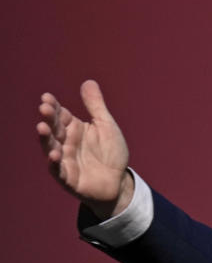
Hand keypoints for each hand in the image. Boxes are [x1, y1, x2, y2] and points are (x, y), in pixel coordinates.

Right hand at [37, 80, 132, 218]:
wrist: (118, 180)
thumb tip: (88, 81)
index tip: (47, 97)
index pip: (61, 116)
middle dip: (49, 119)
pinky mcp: (68, 178)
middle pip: (54, 129)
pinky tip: (53, 154)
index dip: (54, 107)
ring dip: (46, 139)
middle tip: (45, 108)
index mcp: (74, 129)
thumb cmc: (110, 152)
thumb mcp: (106, 125)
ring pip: (51, 148)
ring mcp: (65, 160)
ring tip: (42, 127)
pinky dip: (54, 163)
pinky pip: (59, 170)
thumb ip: (96, 105)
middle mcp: (66, 143)